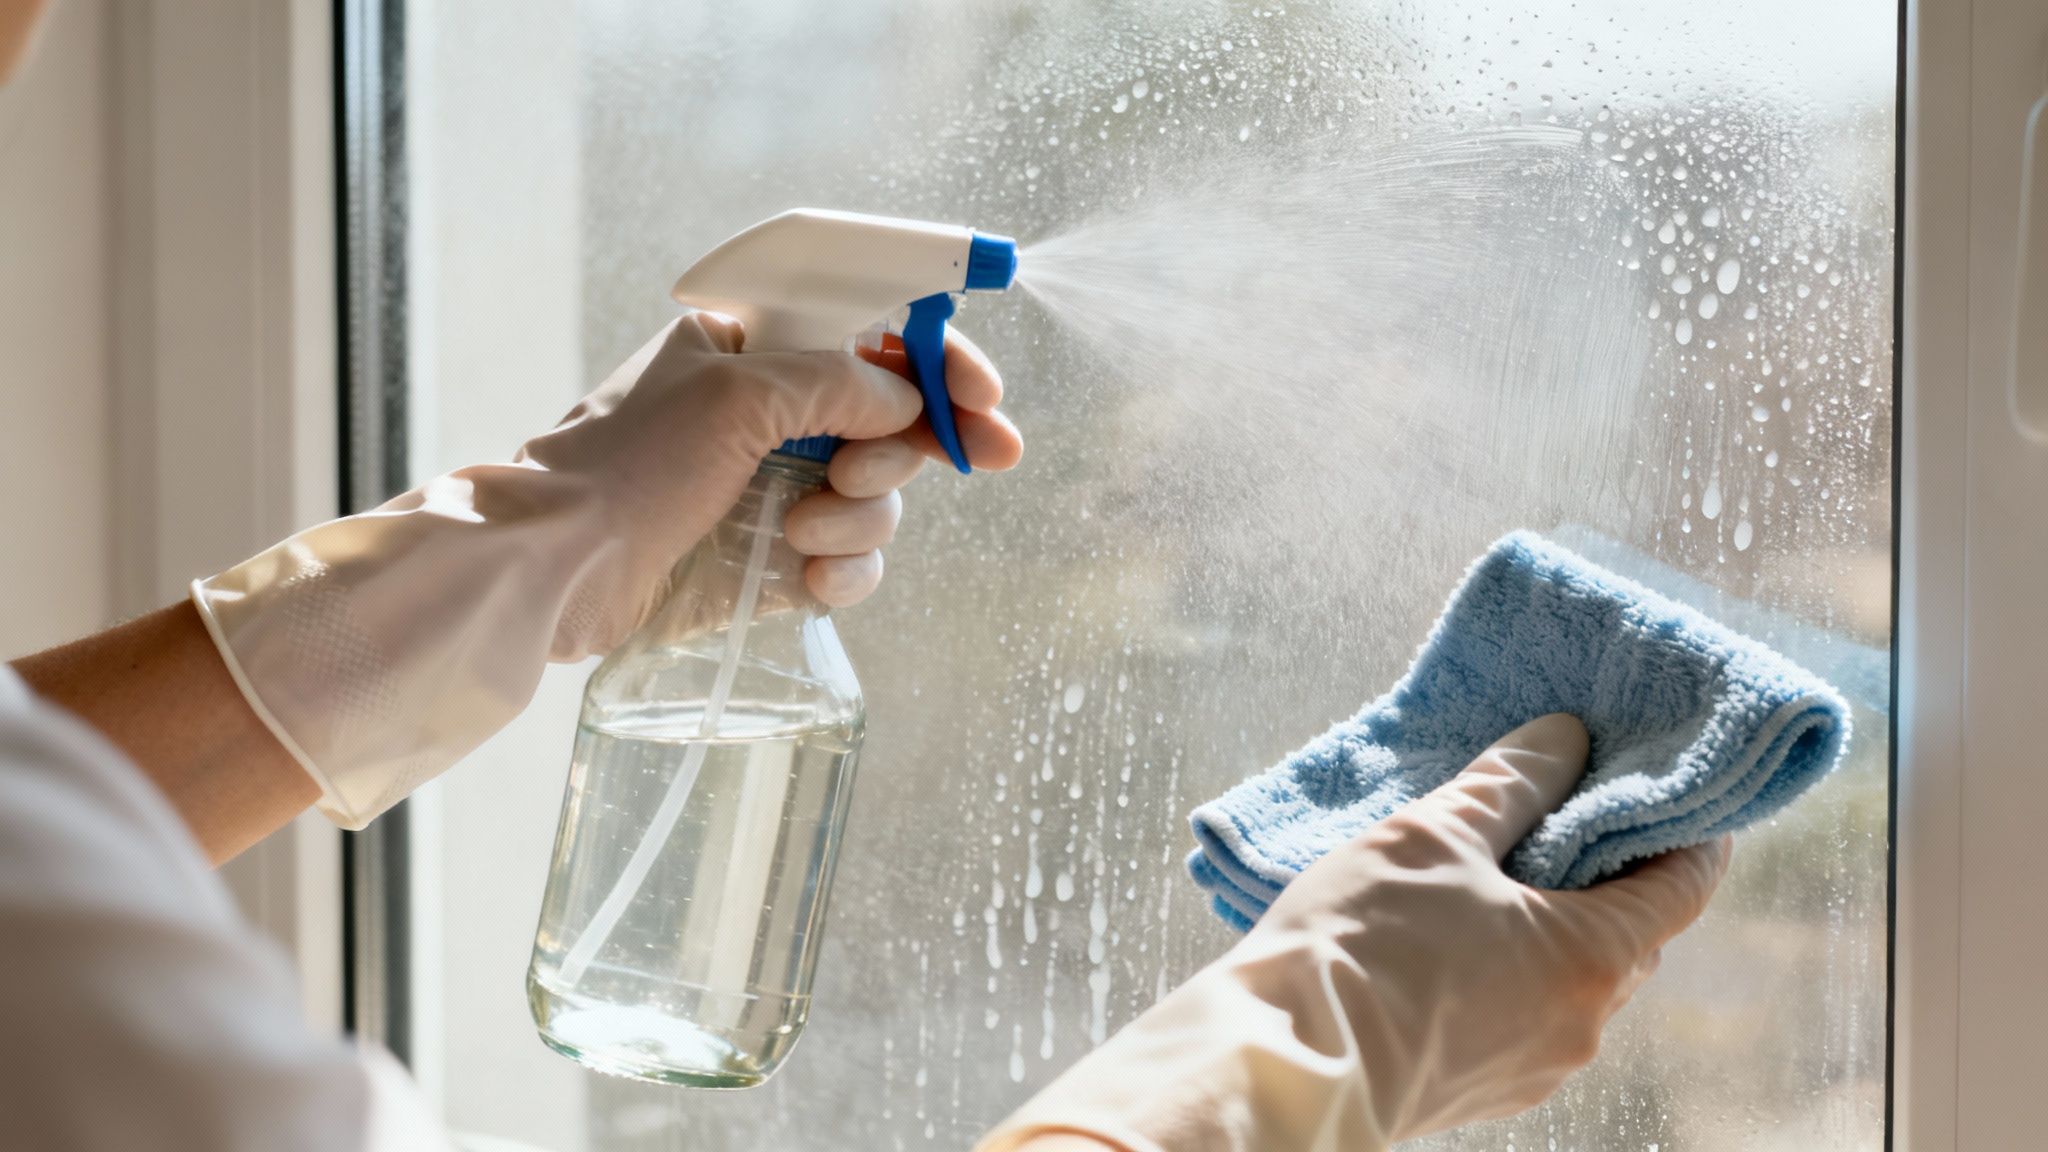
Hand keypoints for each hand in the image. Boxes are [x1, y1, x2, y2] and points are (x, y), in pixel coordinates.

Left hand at [523, 313, 1020, 650]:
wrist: (556, 570)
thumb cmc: (625, 465)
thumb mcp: (734, 397)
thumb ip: (835, 381)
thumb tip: (906, 397)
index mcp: (754, 346)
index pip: (872, 330)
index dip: (937, 358)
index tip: (984, 400)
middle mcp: (770, 410)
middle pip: (893, 418)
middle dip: (897, 452)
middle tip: (851, 477)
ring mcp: (773, 485)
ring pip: (878, 495)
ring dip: (857, 517)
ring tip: (799, 531)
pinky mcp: (771, 556)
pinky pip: (850, 558)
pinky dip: (843, 570)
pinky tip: (807, 578)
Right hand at [981, 714, 1730, 1151]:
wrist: (1287, 1058)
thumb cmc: (1364, 942)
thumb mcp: (1436, 834)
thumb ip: (1512, 781)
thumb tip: (1565, 739)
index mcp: (1592, 956)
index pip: (1684, 884)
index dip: (1686, 830)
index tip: (1668, 789)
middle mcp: (1582, 1024)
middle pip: (1628, 934)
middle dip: (1606, 873)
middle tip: (1565, 812)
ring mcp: (1535, 1067)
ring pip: (1569, 978)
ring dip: (1549, 925)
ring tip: (1490, 872)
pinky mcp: (1483, 1090)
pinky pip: (1521, 1016)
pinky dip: (1508, 971)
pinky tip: (1451, 938)